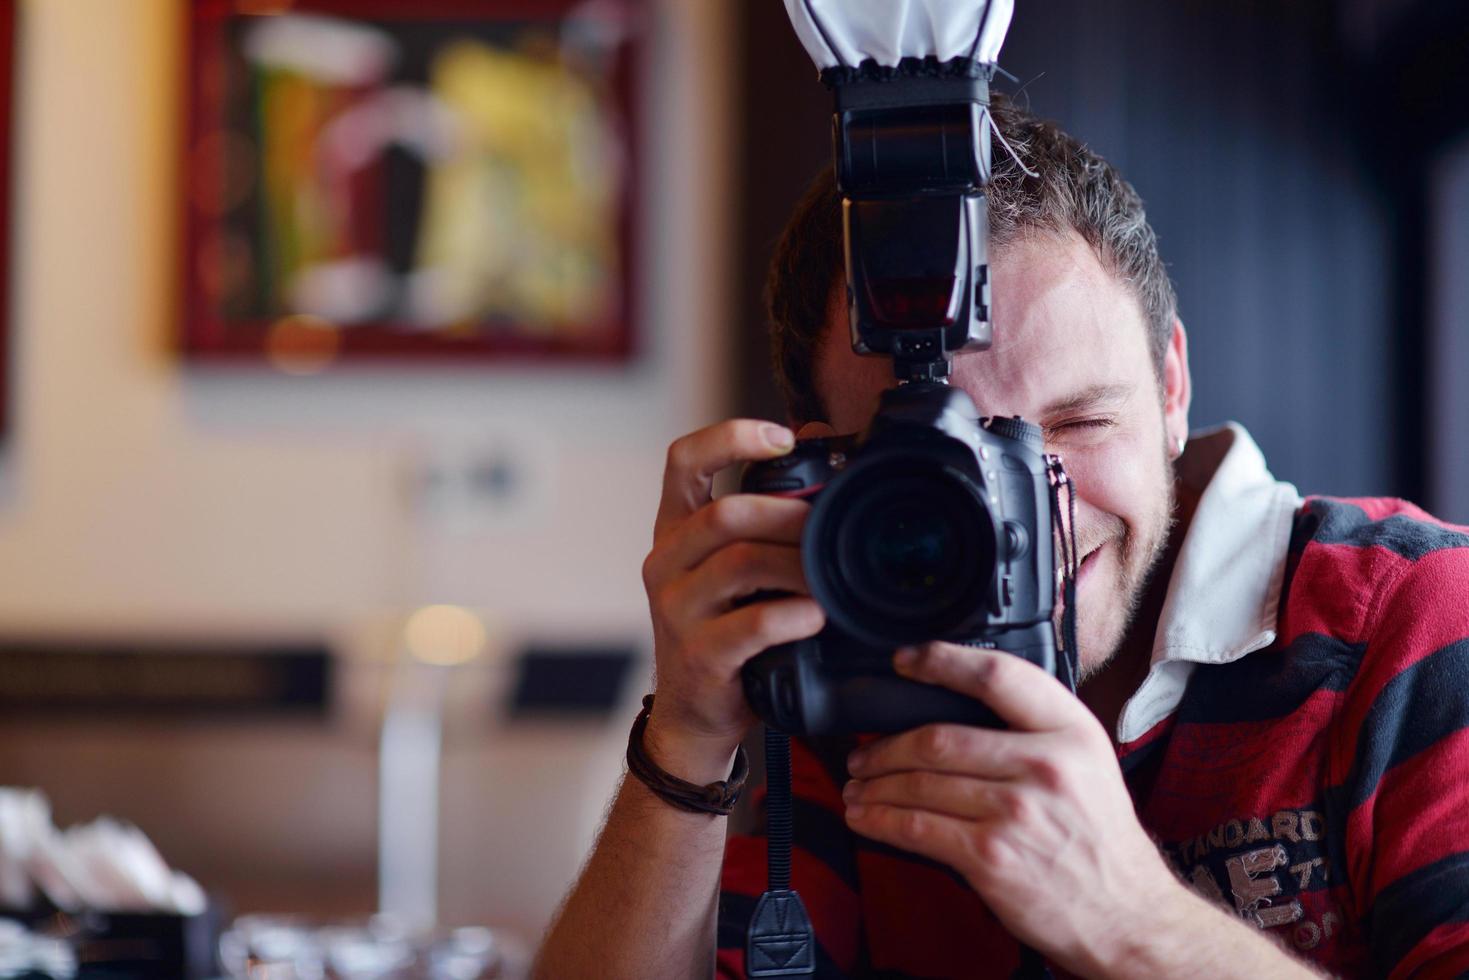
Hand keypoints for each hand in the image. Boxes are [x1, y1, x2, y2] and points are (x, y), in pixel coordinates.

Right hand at [640, 420, 825, 780]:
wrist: (695, 716)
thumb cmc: (728, 632)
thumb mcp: (738, 569)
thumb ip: (767, 514)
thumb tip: (817, 438)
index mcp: (674, 530)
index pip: (683, 461)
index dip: (729, 437)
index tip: (781, 436)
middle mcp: (665, 562)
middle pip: (724, 515)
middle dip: (788, 514)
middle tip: (831, 525)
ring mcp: (675, 610)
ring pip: (739, 563)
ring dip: (798, 564)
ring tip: (832, 575)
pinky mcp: (698, 655)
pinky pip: (750, 625)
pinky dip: (792, 615)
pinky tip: (817, 616)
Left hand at [842, 642, 1182, 975]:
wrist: (1127, 914)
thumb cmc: (1099, 837)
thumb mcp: (1086, 762)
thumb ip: (1034, 729)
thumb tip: (957, 706)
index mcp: (1071, 730)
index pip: (997, 676)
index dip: (942, 661)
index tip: (905, 660)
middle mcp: (1045, 765)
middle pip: (939, 737)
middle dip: (887, 746)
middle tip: (864, 753)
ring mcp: (1016, 812)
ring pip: (919, 783)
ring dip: (876, 783)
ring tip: (859, 784)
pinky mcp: (991, 856)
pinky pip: (916, 828)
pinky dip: (880, 820)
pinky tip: (865, 817)